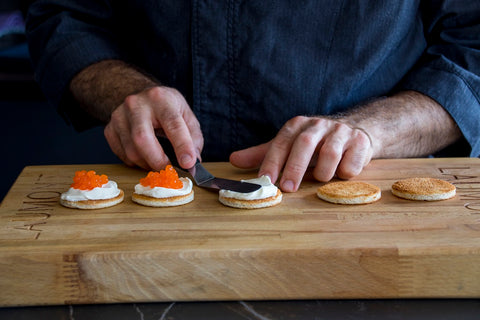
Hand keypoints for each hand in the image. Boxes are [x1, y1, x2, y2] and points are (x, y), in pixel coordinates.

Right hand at [104, 86, 202, 169]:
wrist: (141, 97)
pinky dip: (135, 161)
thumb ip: (194, 138)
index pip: (172, 124)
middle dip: (158, 160)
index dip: (182, 146)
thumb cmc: (167, 108)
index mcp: (161, 98)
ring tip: (158, 161)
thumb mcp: (186, 115)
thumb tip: (193, 163)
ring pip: (131, 151)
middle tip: (169, 170)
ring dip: (148, 163)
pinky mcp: (109, 128)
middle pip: (142, 139)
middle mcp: (136, 104)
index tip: (189, 164)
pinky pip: (121, 154)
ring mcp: (119, 116)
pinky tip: (144, 155)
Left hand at [230, 116, 372, 191]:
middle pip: (304, 145)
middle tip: (288, 189)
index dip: (272, 162)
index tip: (265, 180)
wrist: (356, 131)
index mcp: (297, 126)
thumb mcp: (288, 146)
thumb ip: (263, 154)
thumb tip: (233, 160)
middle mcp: (318, 125)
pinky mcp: (361, 142)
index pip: (281, 143)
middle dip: (295, 168)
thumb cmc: (314, 144)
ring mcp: (341, 132)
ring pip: (330, 154)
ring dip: (323, 172)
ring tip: (321, 179)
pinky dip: (345, 173)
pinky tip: (342, 174)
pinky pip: (351, 163)